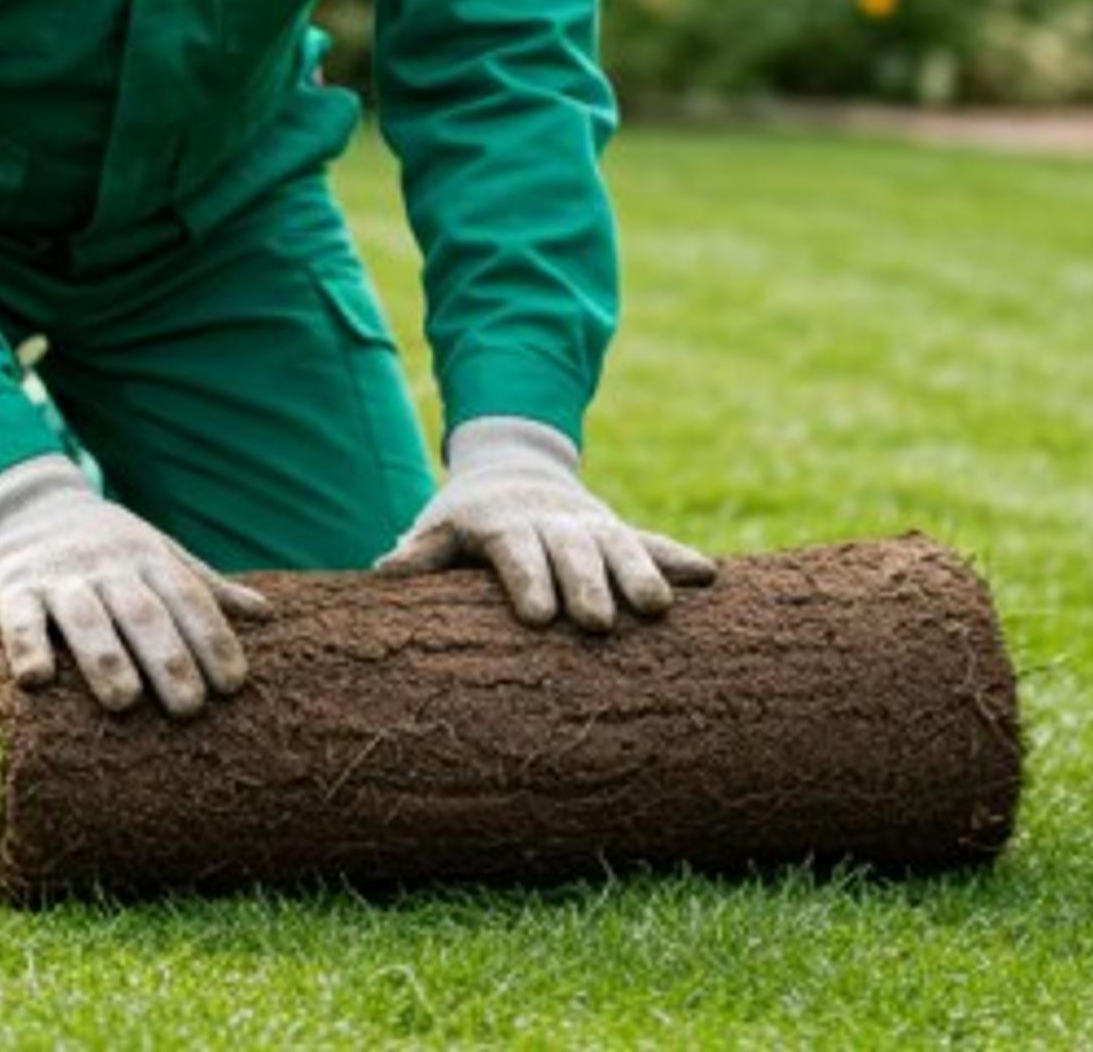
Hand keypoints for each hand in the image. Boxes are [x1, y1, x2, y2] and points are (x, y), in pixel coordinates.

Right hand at [0, 455, 273, 715]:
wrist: (25, 501)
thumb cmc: (105, 542)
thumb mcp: (156, 551)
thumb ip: (204, 585)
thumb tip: (266, 613)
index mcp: (148, 558)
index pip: (188, 598)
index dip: (212, 638)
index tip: (234, 684)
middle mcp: (107, 565)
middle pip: (142, 612)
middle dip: (169, 659)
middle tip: (189, 709)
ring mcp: (59, 576)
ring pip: (85, 617)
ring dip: (105, 660)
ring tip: (125, 702)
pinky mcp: (10, 587)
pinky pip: (18, 617)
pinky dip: (26, 646)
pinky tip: (37, 679)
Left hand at [374, 417, 717, 628]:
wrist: (512, 467)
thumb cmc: (466, 519)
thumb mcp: (439, 528)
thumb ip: (420, 552)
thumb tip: (383, 571)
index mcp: (502, 524)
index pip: (515, 552)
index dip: (526, 581)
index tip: (536, 617)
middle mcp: (551, 522)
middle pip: (571, 551)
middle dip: (585, 585)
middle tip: (596, 624)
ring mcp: (590, 525)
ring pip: (618, 545)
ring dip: (639, 574)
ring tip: (657, 609)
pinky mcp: (619, 531)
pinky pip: (652, 541)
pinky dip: (677, 557)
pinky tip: (708, 576)